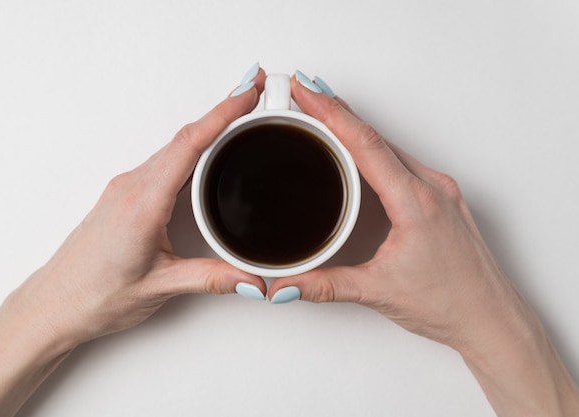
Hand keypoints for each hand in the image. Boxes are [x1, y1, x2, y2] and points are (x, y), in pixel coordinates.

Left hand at [10, 70, 267, 347]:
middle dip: (223, 111)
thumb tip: (252, 279)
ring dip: (207, 128)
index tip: (247, 93)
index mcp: (143, 204)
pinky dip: (190, 147)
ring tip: (239, 117)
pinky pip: (163, 161)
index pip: (190, 145)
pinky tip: (205, 151)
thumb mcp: (160, 287)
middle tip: (254, 94)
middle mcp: (132, 187)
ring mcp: (126, 188)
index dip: (222, 114)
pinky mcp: (125, 195)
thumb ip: (211, 279)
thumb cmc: (94, 295)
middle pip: (184, 137)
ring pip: (173, 146)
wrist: (54, 304)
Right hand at [269, 74, 578, 416]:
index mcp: (417, 202)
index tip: (306, 92)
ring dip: (355, 129)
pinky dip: (373, 149)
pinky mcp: (440, 199)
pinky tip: (357, 151)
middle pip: (376, 137)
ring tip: (322, 116)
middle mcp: (432, 188)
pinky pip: (402, 161)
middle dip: (337, 111)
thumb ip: (326, 285)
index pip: (367, 144)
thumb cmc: (451, 303)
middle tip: (302, 95)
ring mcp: (439, 191)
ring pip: (390, 147)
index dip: (332, 114)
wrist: (491, 319)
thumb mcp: (379, 291)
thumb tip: (286, 283)